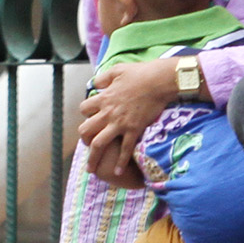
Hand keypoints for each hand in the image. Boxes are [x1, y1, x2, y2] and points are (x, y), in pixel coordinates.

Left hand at [79, 57, 184, 182]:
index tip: (91, 116)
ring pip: (99, 144)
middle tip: (87, 144)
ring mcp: (120, 124)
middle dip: (84, 138)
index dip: (86, 113)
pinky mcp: (134, 130)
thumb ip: (103, 78)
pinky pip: (124, 150)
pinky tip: (117, 172)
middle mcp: (108, 113)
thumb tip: (95, 84)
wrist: (159, 81)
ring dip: (93, 158)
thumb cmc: (140, 73)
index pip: (84, 109)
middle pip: (86, 130)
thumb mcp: (117, 70)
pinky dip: (120, 162)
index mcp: (103, 98)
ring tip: (91, 168)